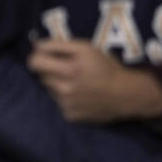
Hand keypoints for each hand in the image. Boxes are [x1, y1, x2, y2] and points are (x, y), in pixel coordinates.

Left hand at [28, 39, 161, 122]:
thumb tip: (36, 45)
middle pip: (40, 75)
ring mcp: (68, 104)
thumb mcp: (86, 48)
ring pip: (48, 89)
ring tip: (75, 82)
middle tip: (65, 69)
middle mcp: (66, 89)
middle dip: (49, 70)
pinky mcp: (71, 116)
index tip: (45, 56)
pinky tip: (79, 95)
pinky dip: (64, 98)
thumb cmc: (106, 67)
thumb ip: (58, 45)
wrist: (127, 95)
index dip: (37, 57)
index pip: (34, 62)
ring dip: (57, 83)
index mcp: (70, 69)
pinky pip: (57, 103)